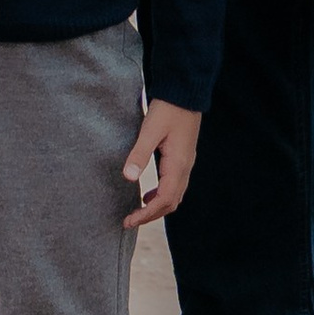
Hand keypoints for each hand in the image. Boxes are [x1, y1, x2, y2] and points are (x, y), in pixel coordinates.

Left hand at [123, 98, 202, 228]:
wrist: (185, 93)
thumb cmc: (167, 109)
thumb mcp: (150, 130)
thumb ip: (139, 153)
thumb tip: (127, 177)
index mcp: (178, 165)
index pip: (164, 200)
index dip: (146, 214)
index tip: (128, 221)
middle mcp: (185, 168)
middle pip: (171, 203)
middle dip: (150, 215)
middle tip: (129, 220)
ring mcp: (186, 164)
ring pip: (174, 196)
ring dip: (157, 207)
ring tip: (137, 211)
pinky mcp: (182, 158)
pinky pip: (174, 185)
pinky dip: (162, 195)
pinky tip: (148, 194)